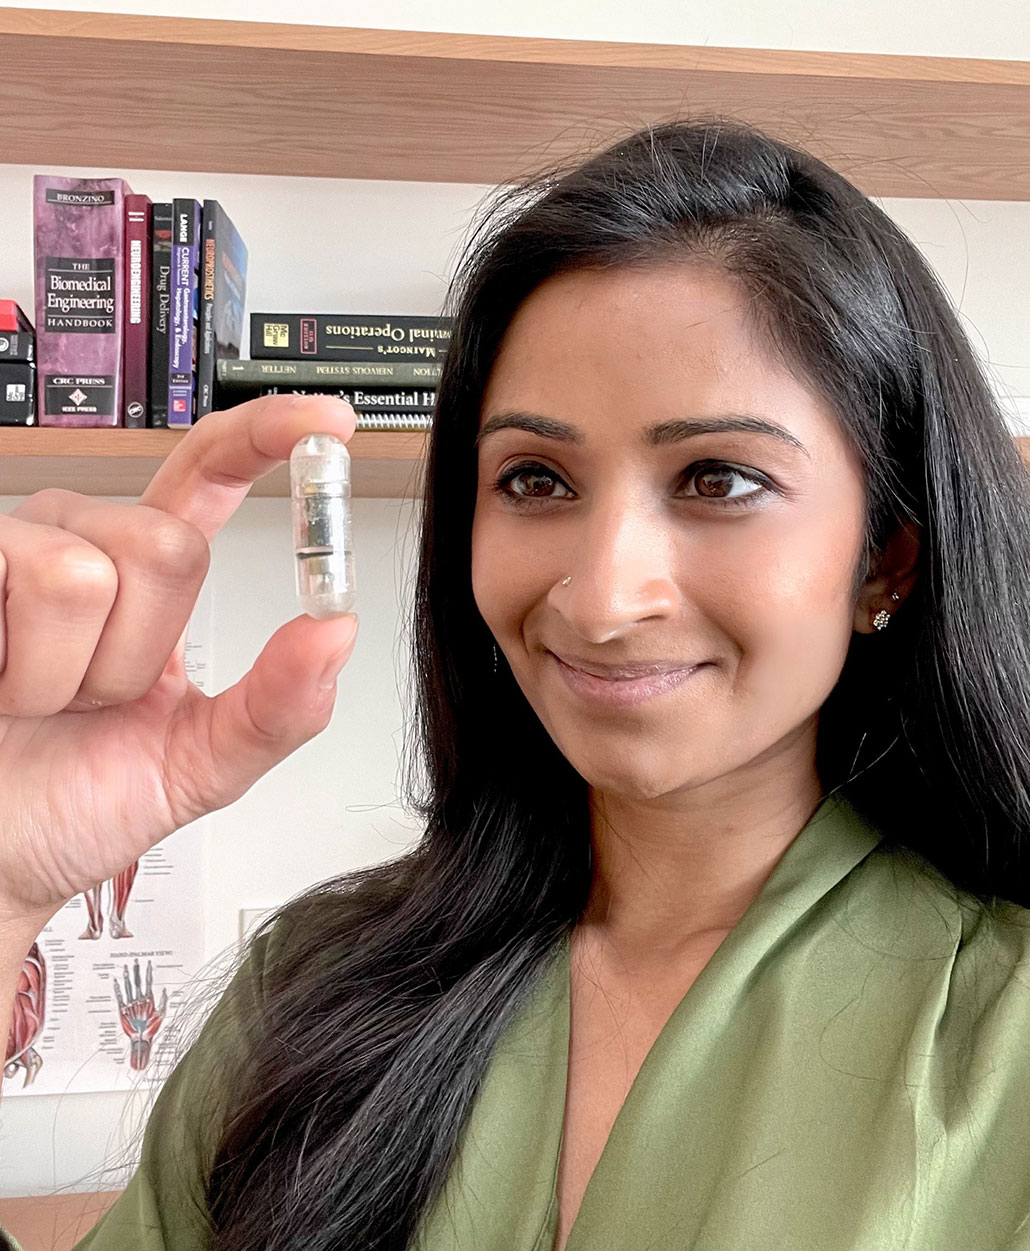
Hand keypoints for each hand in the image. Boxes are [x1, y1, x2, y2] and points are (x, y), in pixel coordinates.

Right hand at [0, 395, 359, 931]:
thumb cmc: (75, 803)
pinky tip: (0, 687)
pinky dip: (26, 669)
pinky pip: (29, 584)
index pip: (211, 475)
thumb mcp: (197, 765)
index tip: (328, 424)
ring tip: (40, 699)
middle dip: (141, 651)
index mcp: (147, 573)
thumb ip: (277, 707)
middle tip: (94, 699)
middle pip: (168, 545)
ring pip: (90, 573)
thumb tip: (336, 632)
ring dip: (76, 672)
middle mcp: (82, 541)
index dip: (267, 437)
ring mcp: (14, 551)